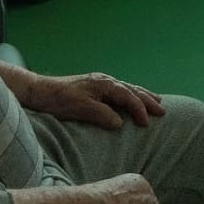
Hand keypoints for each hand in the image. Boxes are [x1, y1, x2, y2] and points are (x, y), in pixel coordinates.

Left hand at [32, 73, 165, 129]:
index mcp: (105, 85)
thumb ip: (102, 114)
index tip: (148, 123)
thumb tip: (120, 122)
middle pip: (132, 89)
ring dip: (142, 95)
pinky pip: (120, 89)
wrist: (40, 90)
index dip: (140, 109)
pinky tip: (132, 97)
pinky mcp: (95, 86)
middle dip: (148, 100)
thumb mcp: (81, 109)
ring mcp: (100, 82)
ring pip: (127, 87)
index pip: (128, 97)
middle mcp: (106, 81)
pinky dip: (131, 94)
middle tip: (163, 110)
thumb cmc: (59, 100)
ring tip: (156, 100)